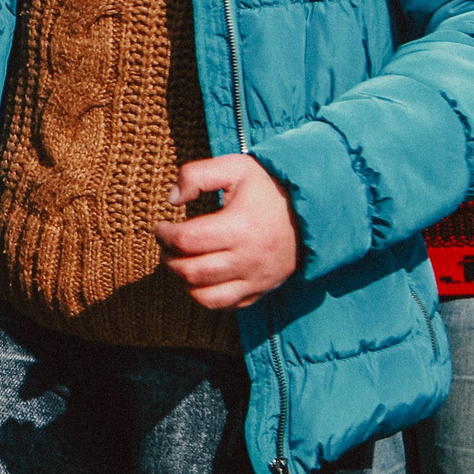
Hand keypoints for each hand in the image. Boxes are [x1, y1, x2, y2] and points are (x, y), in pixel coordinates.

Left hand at [157, 154, 300, 310]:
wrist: (311, 210)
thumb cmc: (268, 186)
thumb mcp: (234, 167)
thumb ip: (197, 175)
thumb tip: (172, 199)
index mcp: (240, 226)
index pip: (187, 241)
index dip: (165, 235)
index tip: (162, 227)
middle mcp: (248, 258)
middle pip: (191, 272)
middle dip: (169, 258)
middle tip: (167, 245)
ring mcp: (256, 279)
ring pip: (205, 296)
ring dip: (183, 281)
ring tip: (180, 261)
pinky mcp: (261, 290)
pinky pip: (225, 305)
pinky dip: (205, 295)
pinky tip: (201, 276)